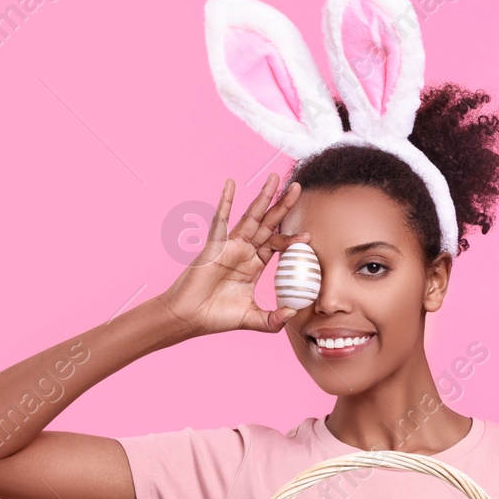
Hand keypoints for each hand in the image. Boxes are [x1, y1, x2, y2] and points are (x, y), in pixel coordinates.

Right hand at [160, 174, 309, 335]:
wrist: (189, 317)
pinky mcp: (215, 244)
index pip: (277, 246)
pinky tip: (231, 183)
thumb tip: (293, 314)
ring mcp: (230, 245)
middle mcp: (244, 252)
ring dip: (263, 197)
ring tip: (275, 178)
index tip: (308, 235)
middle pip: (268, 224)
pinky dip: (225, 200)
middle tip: (297, 187)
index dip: (292, 239)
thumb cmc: (216, 317)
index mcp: (254, 266)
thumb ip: (273, 320)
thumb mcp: (252, 319)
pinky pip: (221, 219)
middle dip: (283, 206)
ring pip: (251, 216)